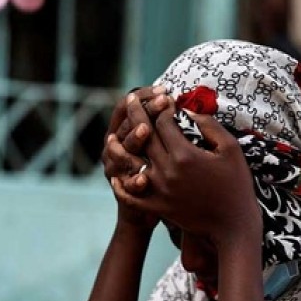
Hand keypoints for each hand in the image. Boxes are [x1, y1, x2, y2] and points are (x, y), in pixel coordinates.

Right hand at [102, 87, 170, 231]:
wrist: (145, 209)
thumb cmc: (160, 172)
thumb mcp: (159, 145)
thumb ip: (167, 126)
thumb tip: (186, 106)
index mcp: (125, 131)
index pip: (128, 106)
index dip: (145, 96)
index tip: (165, 90)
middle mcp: (115, 145)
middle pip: (126, 123)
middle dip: (144, 111)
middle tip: (164, 100)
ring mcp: (117, 168)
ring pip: (119, 151)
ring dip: (133, 139)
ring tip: (146, 131)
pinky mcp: (122, 189)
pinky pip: (124, 185)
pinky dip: (133, 182)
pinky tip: (144, 179)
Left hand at [113, 105, 261, 249]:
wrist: (233, 226)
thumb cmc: (236, 185)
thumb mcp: (230, 150)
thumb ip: (209, 126)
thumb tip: (189, 110)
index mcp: (185, 155)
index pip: (163, 123)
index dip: (162, 107)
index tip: (163, 98)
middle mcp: (167, 171)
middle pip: (145, 137)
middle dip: (137, 115)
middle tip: (131, 100)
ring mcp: (159, 191)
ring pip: (132, 164)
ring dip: (120, 149)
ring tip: (111, 137)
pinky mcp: (158, 207)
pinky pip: (132, 196)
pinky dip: (122, 187)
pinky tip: (116, 177)